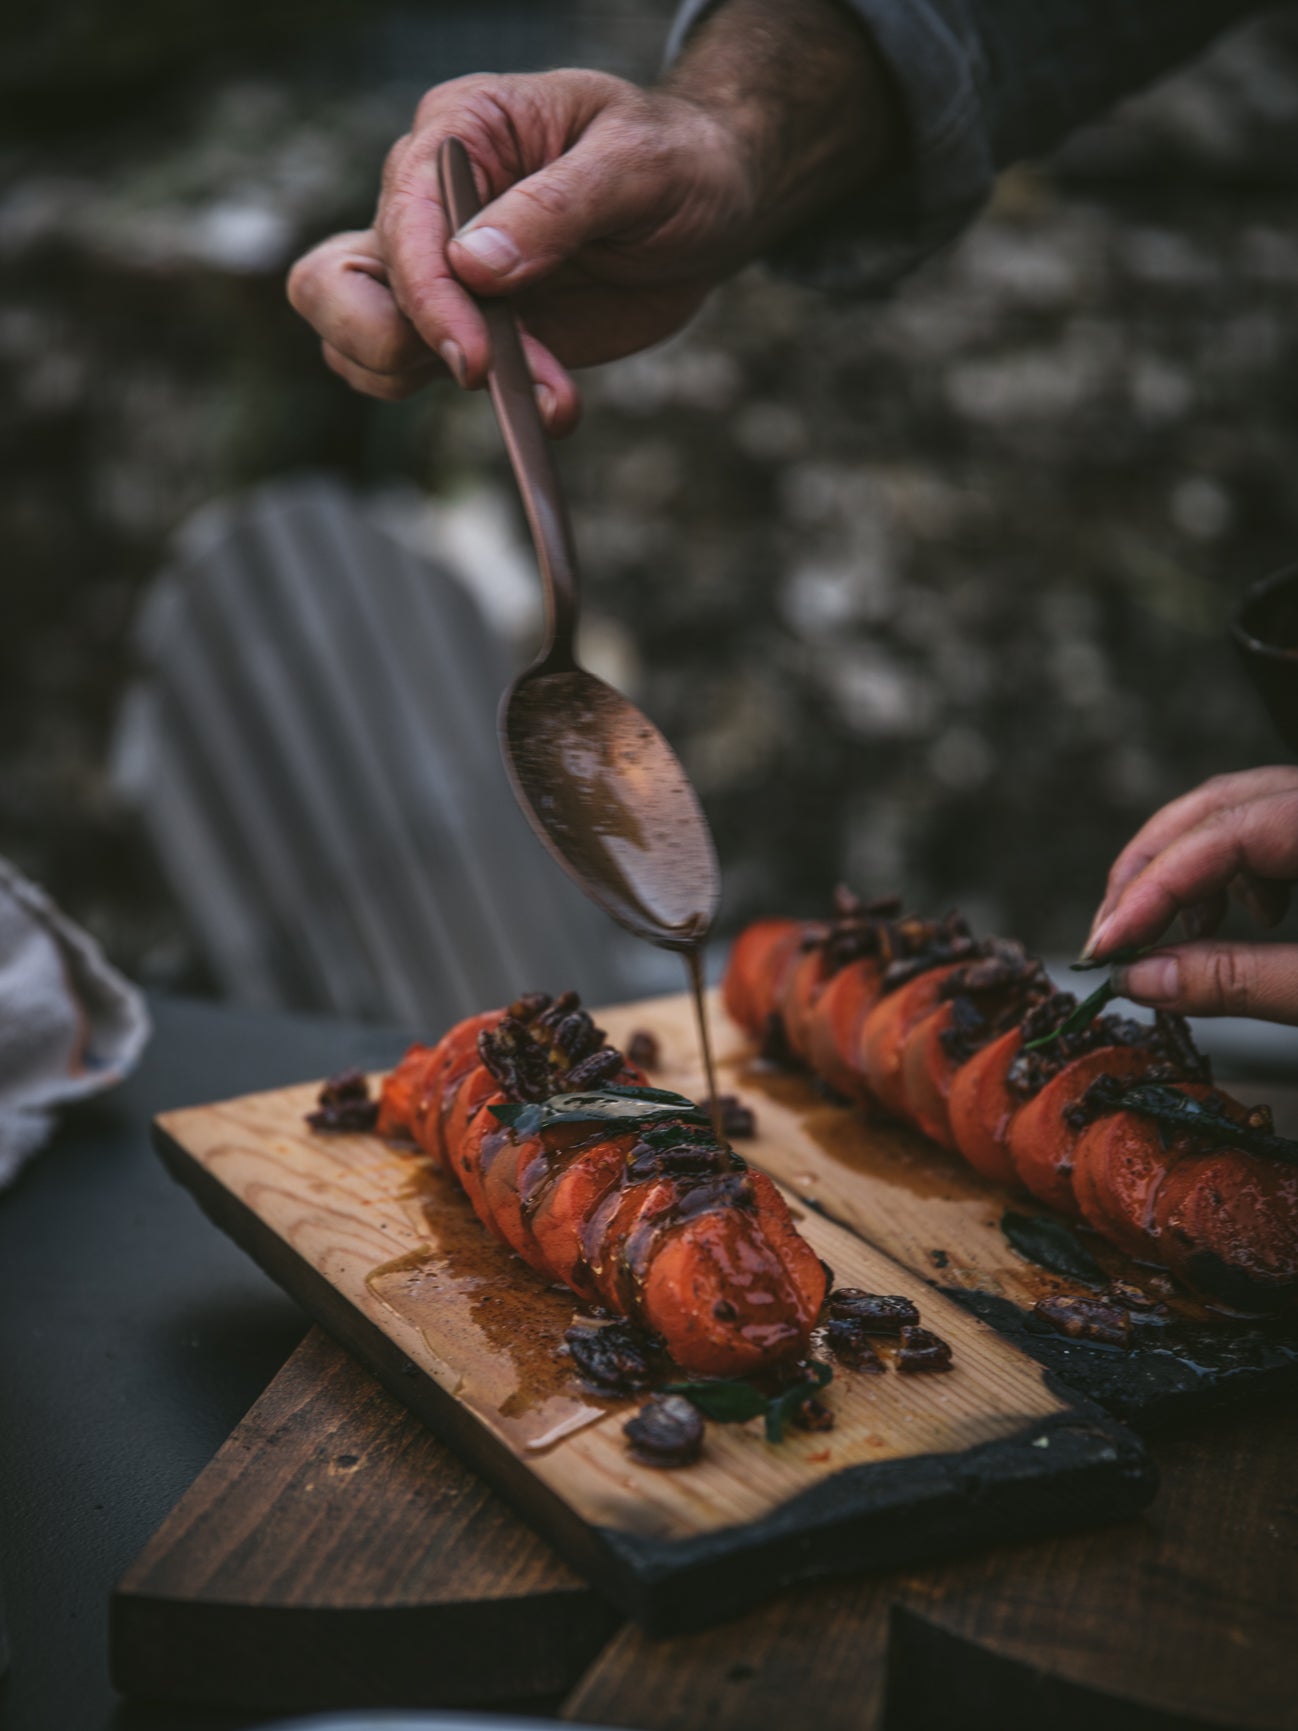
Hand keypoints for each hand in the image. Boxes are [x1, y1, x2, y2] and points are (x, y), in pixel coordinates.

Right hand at [286, 3, 896, 430]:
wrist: (712, 201)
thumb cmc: (678, 159)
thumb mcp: (638, 165)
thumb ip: (557, 208)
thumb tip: (473, 265)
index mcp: (459, 132)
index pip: (398, 220)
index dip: (424, 298)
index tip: (472, 357)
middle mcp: (427, 202)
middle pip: (334, 284)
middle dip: (389, 342)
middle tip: (476, 372)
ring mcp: (441, 271)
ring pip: (363, 344)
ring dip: (444, 384)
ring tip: (549, 391)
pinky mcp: (470, 326)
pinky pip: (428, 379)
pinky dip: (485, 405)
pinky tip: (556, 405)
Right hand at [1084, 767, 1297, 1022]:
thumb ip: (1239, 979)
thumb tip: (1139, 980)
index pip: (1220, 833)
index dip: (1151, 891)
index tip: (1104, 949)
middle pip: (1215, 806)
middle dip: (1151, 871)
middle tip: (1110, 938)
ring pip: (1237, 813)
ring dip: (1189, 871)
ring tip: (1177, 936)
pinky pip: (1271, 829)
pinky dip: (1236, 872)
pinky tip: (1242, 917)